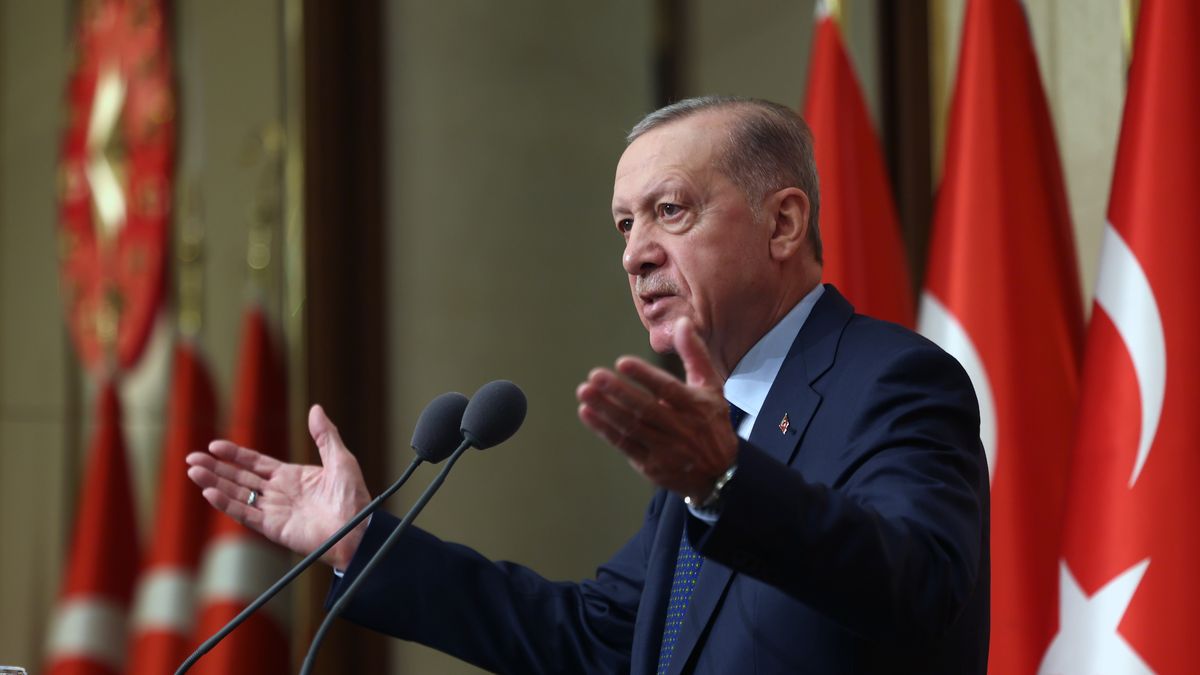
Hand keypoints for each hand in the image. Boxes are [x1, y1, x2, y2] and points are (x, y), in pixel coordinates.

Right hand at [186, 404, 371, 568]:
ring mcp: (274, 510)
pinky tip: (209, 494)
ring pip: (237, 494)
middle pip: (240, 478)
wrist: (358, 529)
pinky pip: (245, 514)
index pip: (255, 463)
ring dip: (214, 484)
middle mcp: (278, 493)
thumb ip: (325, 435)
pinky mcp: (273, 527)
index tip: (214, 446)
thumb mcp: (340, 459)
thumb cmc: (354, 497)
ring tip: (193, 472)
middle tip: (191, 458)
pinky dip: (227, 504)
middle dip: (216, 468)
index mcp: (291, 476)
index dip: (235, 455)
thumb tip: (316, 408)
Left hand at [576, 317, 737, 500]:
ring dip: (606, 409)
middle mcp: (681, 429)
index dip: (645, 376)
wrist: (719, 473)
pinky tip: (587, 413)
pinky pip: (625, 445)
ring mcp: (665, 450)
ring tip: (585, 392)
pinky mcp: (651, 466)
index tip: (622, 362)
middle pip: (646, 409)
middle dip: (618, 392)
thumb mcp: (711, 387)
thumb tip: (682, 322)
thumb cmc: (711, 422)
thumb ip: (695, 354)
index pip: (668, 389)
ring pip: (632, 427)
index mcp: (696, 407)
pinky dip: (604, 429)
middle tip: (594, 376)